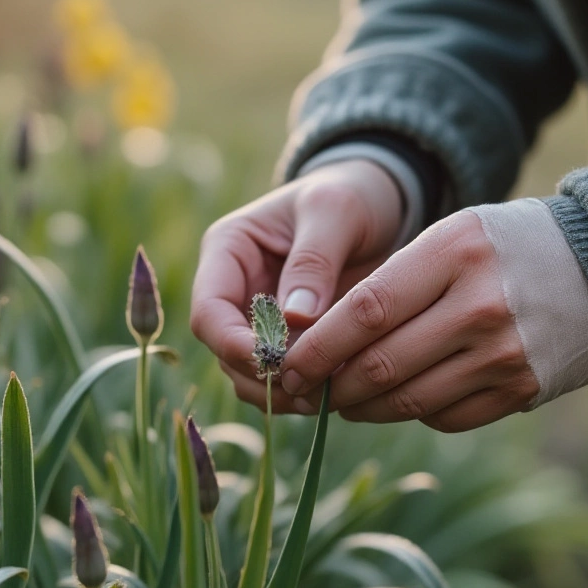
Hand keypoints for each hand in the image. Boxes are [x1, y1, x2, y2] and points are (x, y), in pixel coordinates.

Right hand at [190, 160, 402, 412]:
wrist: (378, 204)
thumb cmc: (351, 194)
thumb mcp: (335, 211)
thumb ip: (314, 260)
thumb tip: (295, 319)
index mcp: (228, 251)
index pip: (209, 312)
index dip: (234, 345)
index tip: (278, 364)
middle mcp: (234, 290)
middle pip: (226, 354)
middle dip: (264, 377)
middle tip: (314, 389)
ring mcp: (258, 320)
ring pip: (251, 376)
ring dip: (284, 392)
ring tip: (331, 393)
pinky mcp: (288, 341)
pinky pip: (285, 380)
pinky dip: (306, 392)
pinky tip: (342, 390)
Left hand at [279, 210, 539, 432]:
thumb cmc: (508, 246)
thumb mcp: (453, 235)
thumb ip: (392, 281)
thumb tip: (320, 340)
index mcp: (455, 254)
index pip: (366, 310)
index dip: (317, 345)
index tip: (286, 361)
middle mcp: (480, 307)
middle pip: (381, 363)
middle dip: (330, 384)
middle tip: (302, 387)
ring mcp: (504, 354)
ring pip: (408, 400)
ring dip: (362, 407)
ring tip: (340, 398)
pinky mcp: (521, 390)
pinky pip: (445, 417)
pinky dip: (411, 413)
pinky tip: (397, 398)